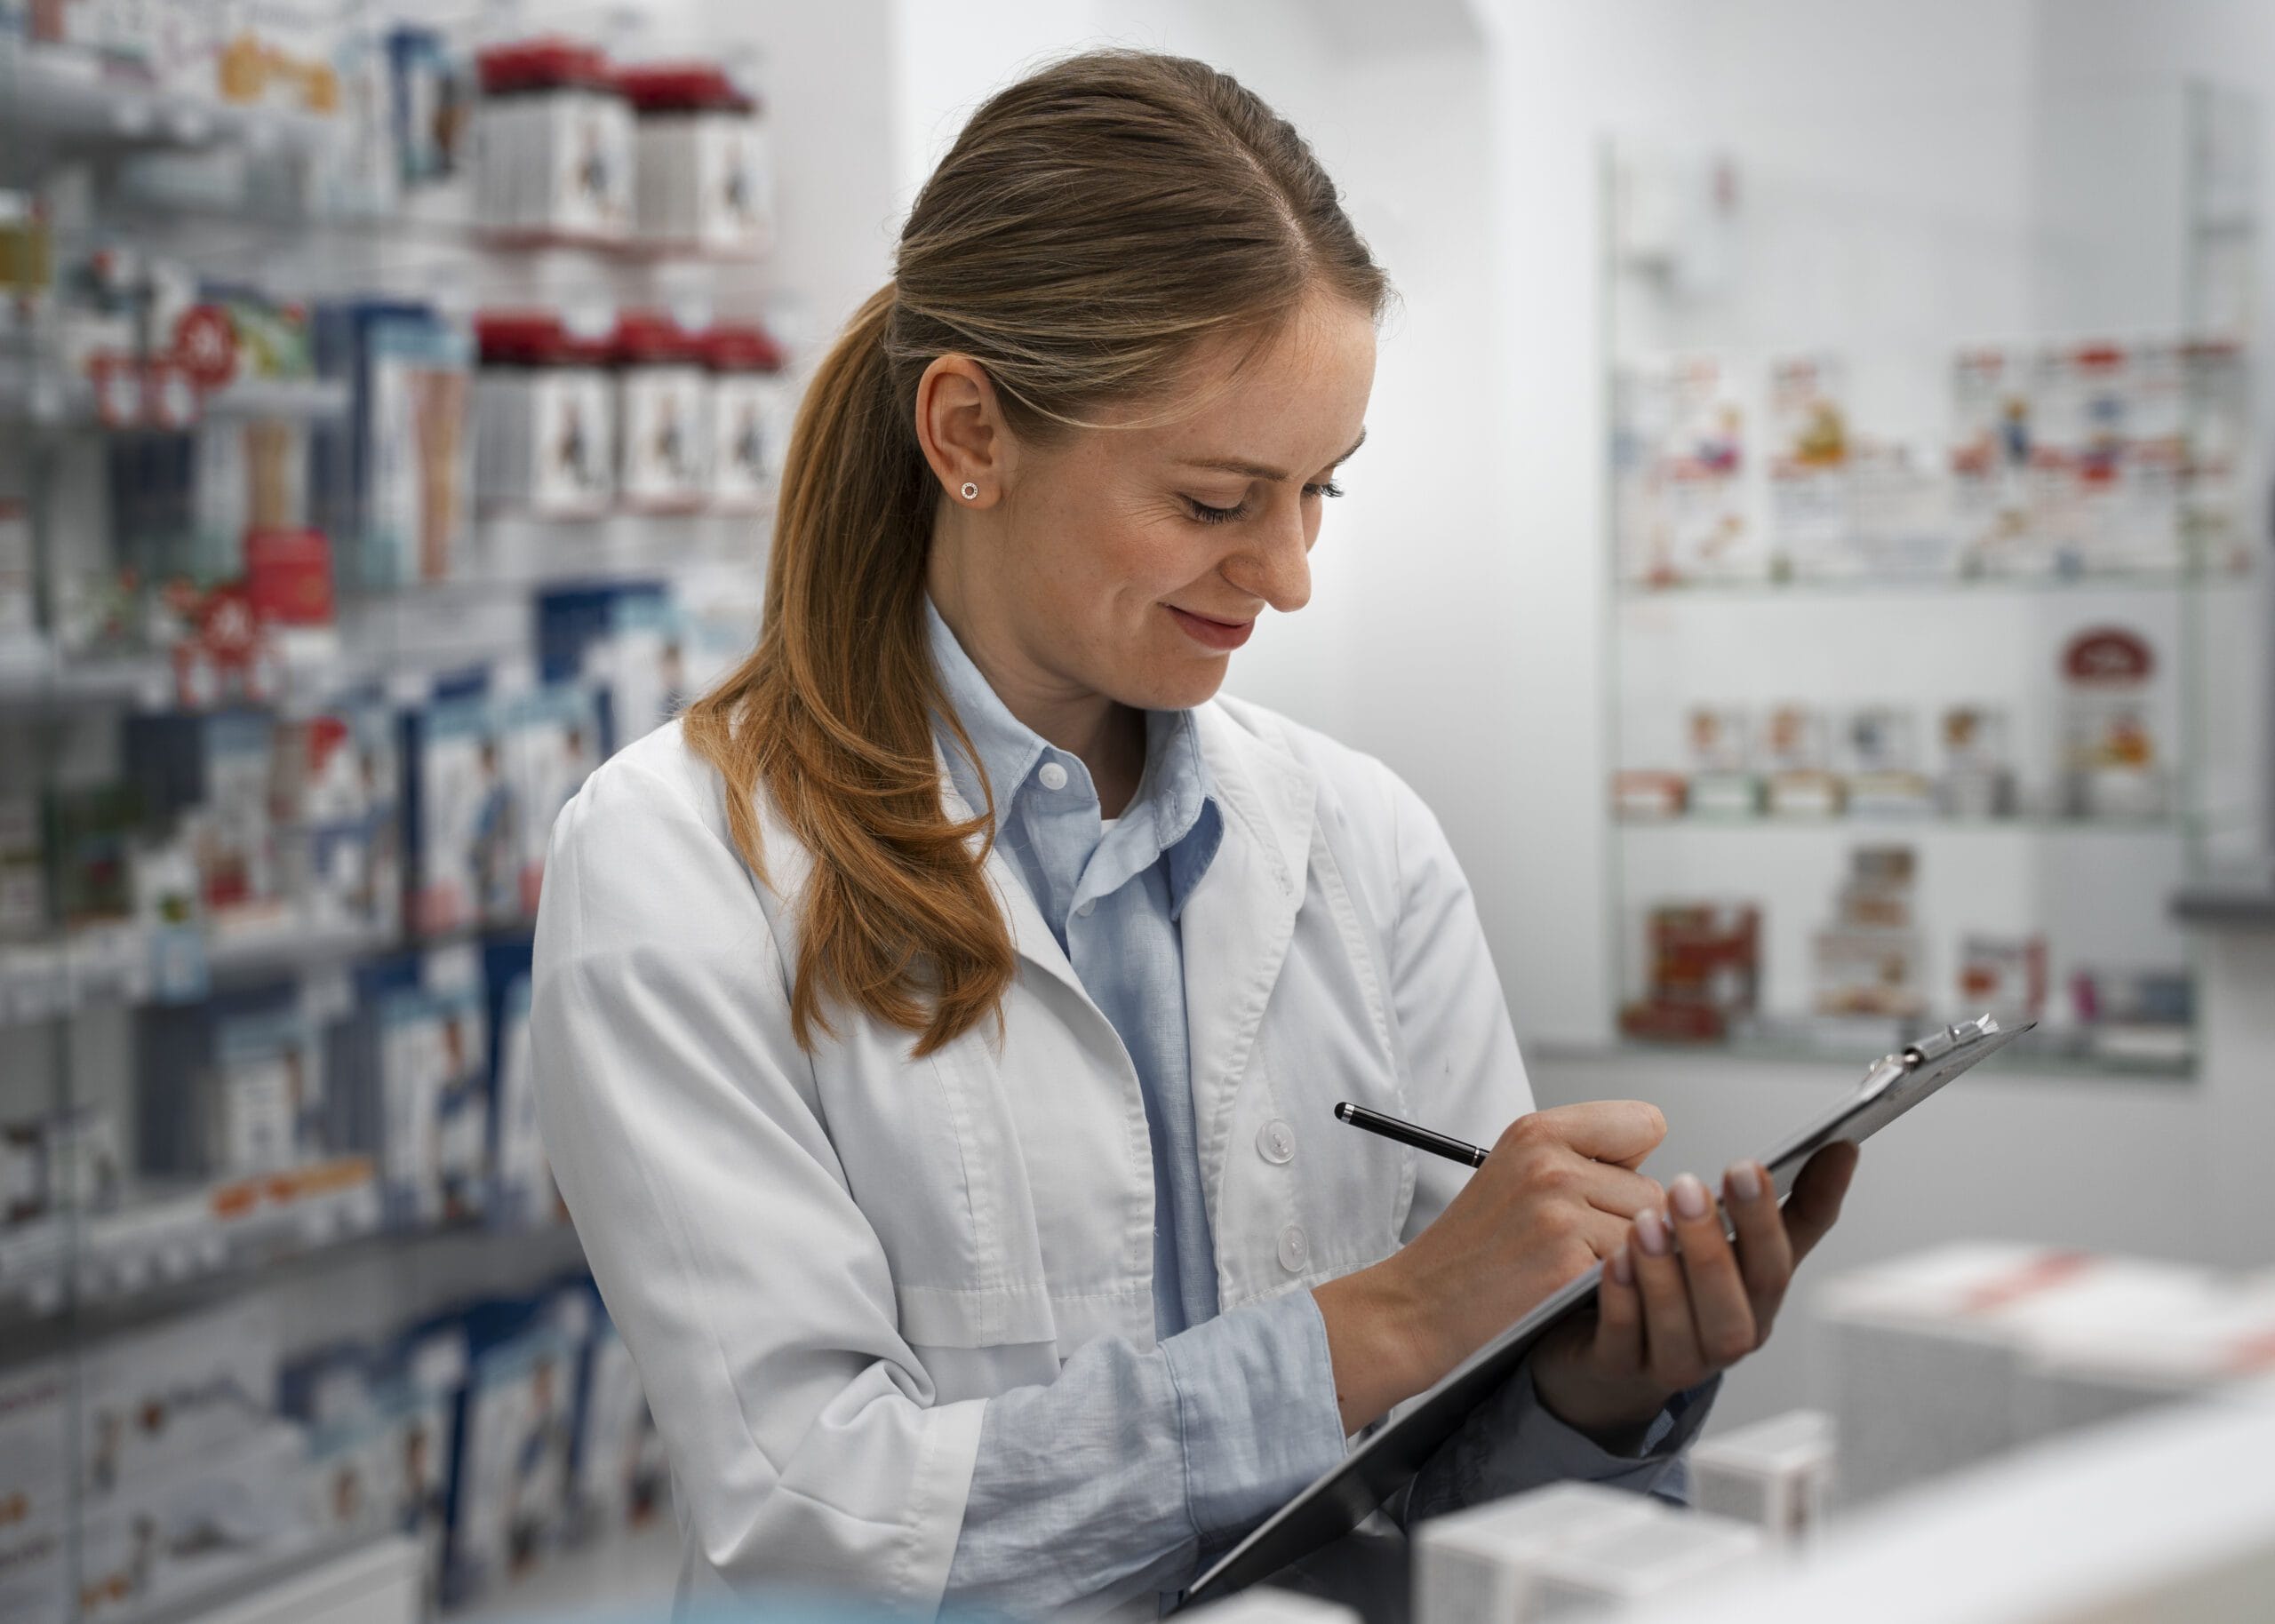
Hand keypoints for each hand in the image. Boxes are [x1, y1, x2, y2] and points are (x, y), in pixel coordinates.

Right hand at [1314, 1101, 1668, 1432]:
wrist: (1417, 1306)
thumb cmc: (1473, 1250)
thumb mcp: (1516, 1173)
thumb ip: (1585, 1160)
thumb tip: (1671, 1184)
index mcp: (1538, 1130)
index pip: (1645, 1123)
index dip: (1632, 1164)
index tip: (1600, 1190)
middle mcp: (1548, 1161)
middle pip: (1656, 1191)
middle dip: (1627, 1224)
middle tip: (1570, 1246)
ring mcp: (1557, 1210)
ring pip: (1651, 1236)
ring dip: (1623, 1262)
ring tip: (1567, 1269)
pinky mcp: (1566, 1264)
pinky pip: (1631, 1274)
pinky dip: (1609, 1291)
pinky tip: (1566, 1293)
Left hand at [1529, 1141, 1859, 1444]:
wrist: (1618, 1361)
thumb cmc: (1692, 1295)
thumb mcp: (1746, 1249)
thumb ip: (1797, 1205)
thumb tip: (1843, 1149)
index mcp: (1757, 1305)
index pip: (1774, 1267)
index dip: (1765, 1219)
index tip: (1749, 1166)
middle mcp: (1722, 1341)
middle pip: (1731, 1309)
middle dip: (1712, 1248)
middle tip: (1687, 1188)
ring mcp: (1671, 1362)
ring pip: (1678, 1331)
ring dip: (1664, 1275)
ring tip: (1645, 1221)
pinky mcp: (1619, 1369)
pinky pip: (1623, 1342)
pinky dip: (1622, 1301)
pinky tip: (1615, 1260)